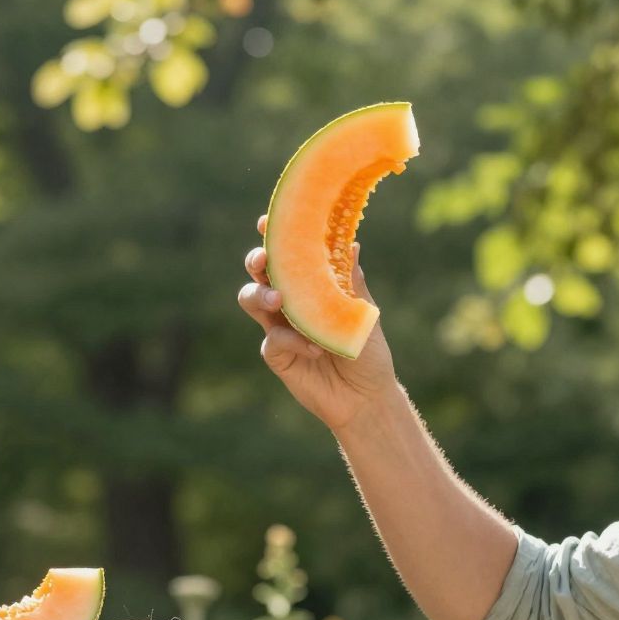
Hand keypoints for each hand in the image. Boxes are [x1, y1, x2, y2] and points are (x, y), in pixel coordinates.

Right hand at [238, 219, 398, 435]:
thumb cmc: (367, 352)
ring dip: (261, 294)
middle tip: (264, 261)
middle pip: (260, 271)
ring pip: (251, 299)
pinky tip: (317, 348)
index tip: (267, 221)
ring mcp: (279, 327)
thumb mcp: (364, 312)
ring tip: (279, 300)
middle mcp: (290, 301)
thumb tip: (351, 244)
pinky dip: (293, 340)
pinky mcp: (277, 355)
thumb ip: (351, 281)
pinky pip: (273, 339)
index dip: (275, 235)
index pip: (288, 253)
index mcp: (310, 284)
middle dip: (257, 260)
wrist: (366, 397)